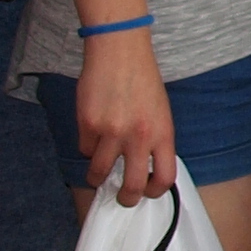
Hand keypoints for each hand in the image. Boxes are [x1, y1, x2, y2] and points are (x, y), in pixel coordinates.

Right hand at [73, 27, 177, 200]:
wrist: (120, 51)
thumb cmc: (142, 79)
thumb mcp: (160, 111)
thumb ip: (155, 139)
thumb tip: (145, 168)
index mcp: (163, 133)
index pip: (165, 177)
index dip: (155, 192)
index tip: (147, 191)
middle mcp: (139, 136)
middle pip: (132, 186)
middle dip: (126, 199)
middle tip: (121, 198)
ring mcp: (112, 132)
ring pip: (100, 172)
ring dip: (98, 176)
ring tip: (98, 172)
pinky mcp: (88, 125)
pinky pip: (85, 149)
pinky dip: (88, 145)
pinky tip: (93, 130)